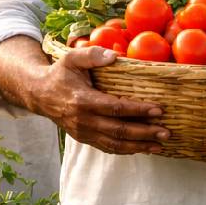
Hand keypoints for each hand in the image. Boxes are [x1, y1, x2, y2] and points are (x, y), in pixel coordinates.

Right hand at [29, 45, 166, 154]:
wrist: (39, 94)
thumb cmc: (60, 73)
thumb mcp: (72, 58)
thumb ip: (92, 54)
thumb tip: (115, 56)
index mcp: (83, 100)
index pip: (116, 108)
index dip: (138, 110)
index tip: (158, 109)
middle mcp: (83, 120)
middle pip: (118, 131)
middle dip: (144, 133)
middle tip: (166, 132)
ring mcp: (83, 132)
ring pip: (114, 144)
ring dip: (139, 146)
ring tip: (159, 146)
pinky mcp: (84, 138)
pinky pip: (107, 147)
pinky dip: (126, 150)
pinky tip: (142, 148)